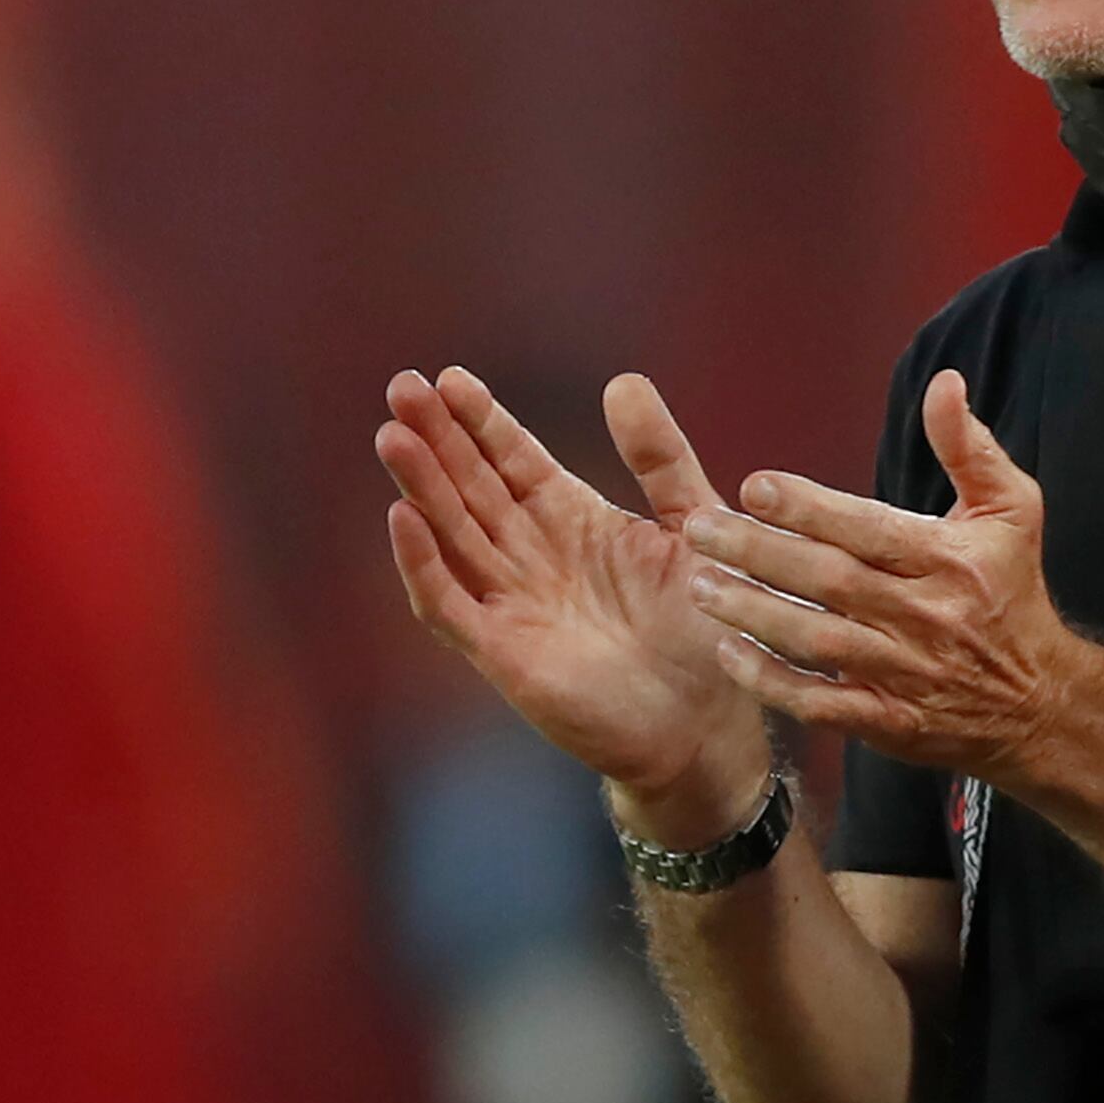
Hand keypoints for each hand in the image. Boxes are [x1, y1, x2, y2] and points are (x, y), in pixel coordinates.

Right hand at [376, 366, 767, 815]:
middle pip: (472, 488)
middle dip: (437, 439)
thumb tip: (622, 381)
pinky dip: (422, 564)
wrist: (709, 725)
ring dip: (421, 487)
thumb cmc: (706, 629)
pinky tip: (402, 518)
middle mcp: (533, 557)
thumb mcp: (693, 525)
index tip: (450, 377)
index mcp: (574, 521)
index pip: (513, 460)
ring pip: (451, 535)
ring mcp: (512, 604)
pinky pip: (449, 604)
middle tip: (402, 387)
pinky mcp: (502, 653)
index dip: (482, 421)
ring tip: (394, 435)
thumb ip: (659, 458)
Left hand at [682, 370, 1085, 782]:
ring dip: (752, 614)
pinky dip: (771, 682)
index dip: (808, 508)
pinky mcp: (889, 722)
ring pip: (816, 642)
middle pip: (830, 582)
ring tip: (701, 585)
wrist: (1039, 700)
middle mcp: (926, 616)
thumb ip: (969, 447)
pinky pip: (819, 705)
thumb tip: (944, 383)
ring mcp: (905, 674)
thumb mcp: (1011, 509)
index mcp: (950, 559)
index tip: (753, 486)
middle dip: (758, 553)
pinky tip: (728, 654)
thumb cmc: (1012, 590)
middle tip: (700, 528)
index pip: (869, 529)